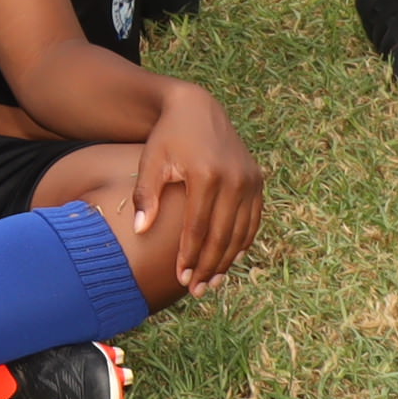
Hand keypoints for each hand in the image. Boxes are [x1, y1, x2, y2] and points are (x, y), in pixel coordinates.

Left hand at [123, 79, 261, 296]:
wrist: (197, 108)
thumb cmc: (168, 136)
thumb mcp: (151, 160)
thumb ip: (146, 195)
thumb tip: (140, 230)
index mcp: (206, 175)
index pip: (198, 227)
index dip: (190, 256)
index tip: (181, 279)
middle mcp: (234, 179)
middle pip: (222, 235)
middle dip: (209, 266)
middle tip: (197, 290)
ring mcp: (250, 180)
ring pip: (240, 232)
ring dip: (227, 260)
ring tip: (212, 282)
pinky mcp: (257, 181)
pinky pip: (253, 220)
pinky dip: (243, 242)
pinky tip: (231, 260)